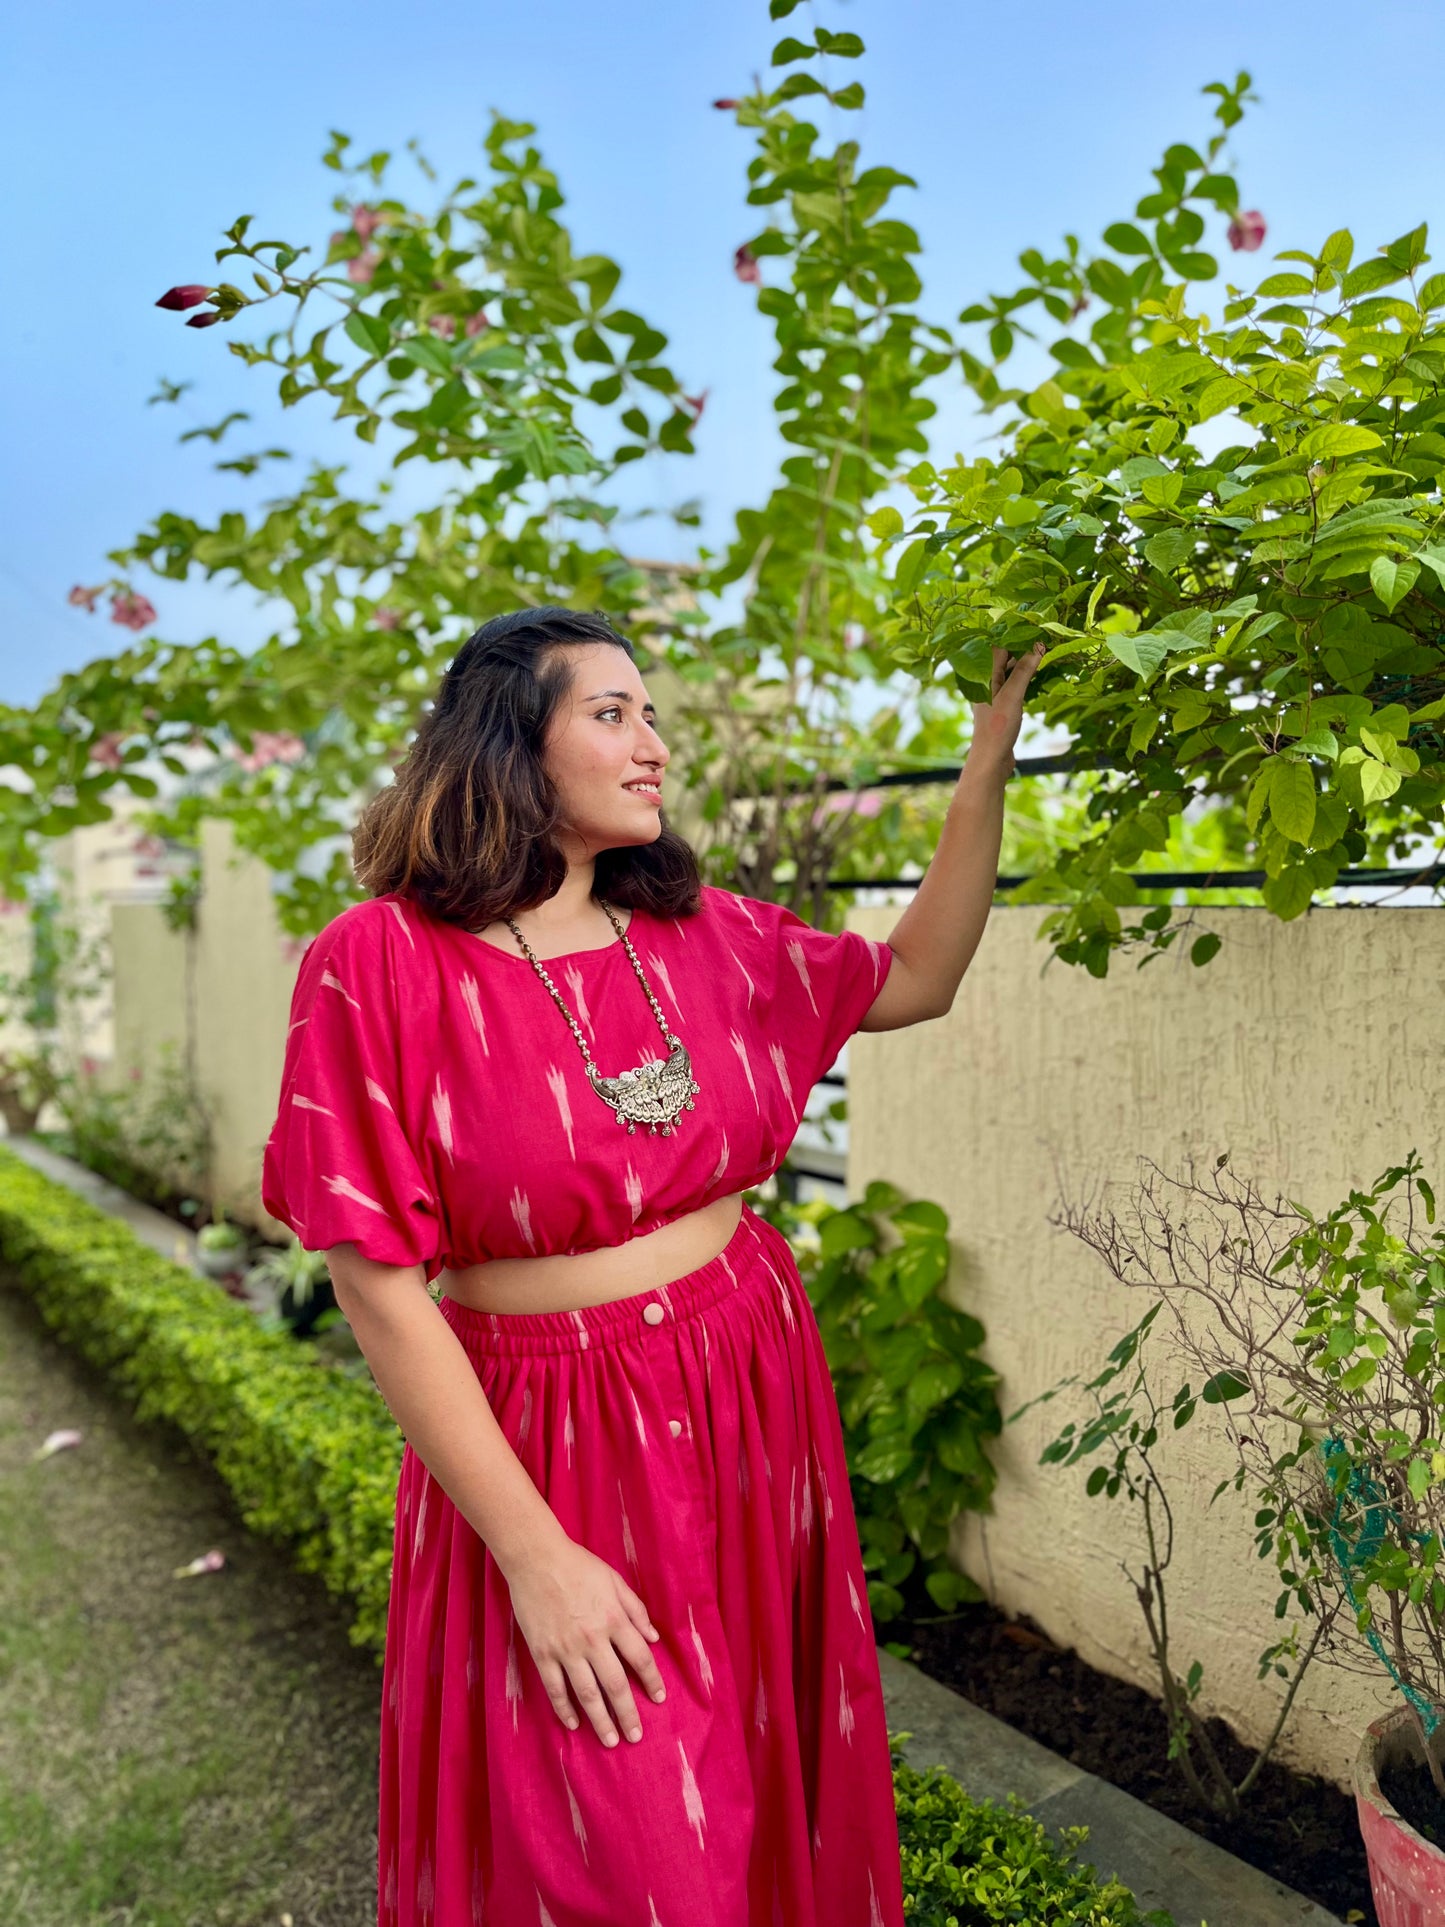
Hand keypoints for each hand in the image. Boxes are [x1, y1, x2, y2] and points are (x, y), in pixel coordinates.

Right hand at [505, 1534, 667, 1747]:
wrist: (536, 1559)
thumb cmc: (579, 1565)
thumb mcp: (615, 1580)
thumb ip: (636, 1610)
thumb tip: (654, 1639)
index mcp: (614, 1619)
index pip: (640, 1658)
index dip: (652, 1680)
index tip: (659, 1699)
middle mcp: (593, 1639)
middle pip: (616, 1684)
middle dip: (628, 1713)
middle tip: (636, 1736)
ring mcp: (566, 1649)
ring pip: (587, 1693)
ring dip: (601, 1720)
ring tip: (611, 1740)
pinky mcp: (542, 1653)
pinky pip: (555, 1688)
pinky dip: (564, 1709)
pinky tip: (573, 1724)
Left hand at [968, 640, 1047, 779]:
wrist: (991, 760)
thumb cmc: (997, 728)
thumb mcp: (1013, 697)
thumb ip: (1023, 671)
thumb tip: (1037, 647)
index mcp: (982, 676)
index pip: (997, 646)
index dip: (1014, 635)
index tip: (1034, 627)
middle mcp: (984, 682)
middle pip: (1002, 657)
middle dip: (1020, 647)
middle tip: (1042, 638)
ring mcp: (992, 694)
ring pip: (1008, 671)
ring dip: (1023, 662)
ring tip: (1043, 652)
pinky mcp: (1000, 705)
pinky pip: (1012, 684)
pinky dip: (1023, 677)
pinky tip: (1036, 675)